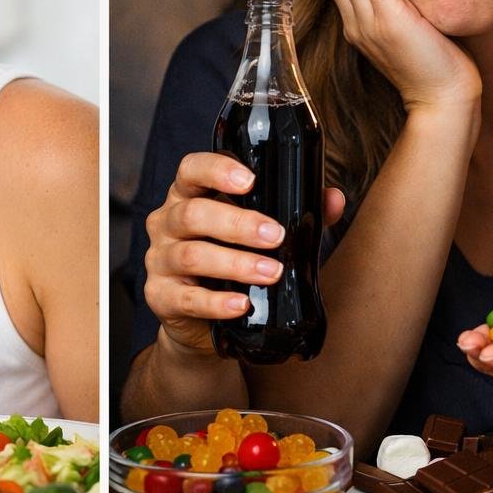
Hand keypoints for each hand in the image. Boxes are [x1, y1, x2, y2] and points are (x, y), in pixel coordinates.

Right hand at [144, 152, 345, 353]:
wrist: (203, 322)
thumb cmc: (231, 265)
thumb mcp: (260, 235)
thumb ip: (295, 213)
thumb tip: (333, 199)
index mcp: (188, 195)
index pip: (191, 169)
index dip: (216, 170)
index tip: (249, 181)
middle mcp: (167, 222)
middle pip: (193, 214)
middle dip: (238, 224)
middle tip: (276, 235)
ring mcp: (159, 260)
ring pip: (192, 255)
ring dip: (235, 263)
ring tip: (271, 272)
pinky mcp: (160, 297)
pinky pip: (186, 298)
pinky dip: (216, 303)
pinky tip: (242, 304)